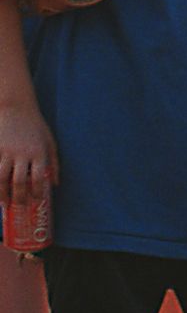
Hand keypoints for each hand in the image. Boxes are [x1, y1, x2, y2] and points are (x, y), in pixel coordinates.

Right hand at [0, 101, 54, 225]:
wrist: (15, 106)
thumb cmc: (35, 125)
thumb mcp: (50, 141)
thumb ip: (55, 163)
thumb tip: (56, 184)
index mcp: (39, 153)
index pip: (38, 178)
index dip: (36, 192)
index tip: (34, 201)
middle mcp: (22, 154)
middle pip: (19, 182)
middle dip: (18, 197)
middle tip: (17, 206)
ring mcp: (6, 151)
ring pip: (1, 178)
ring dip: (1, 193)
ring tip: (3, 202)